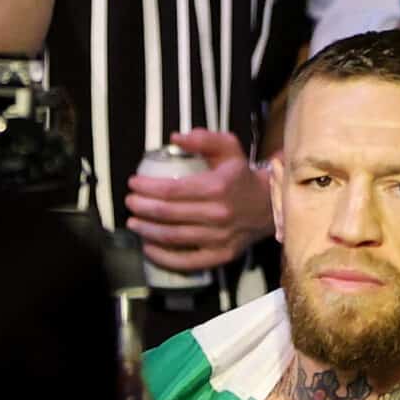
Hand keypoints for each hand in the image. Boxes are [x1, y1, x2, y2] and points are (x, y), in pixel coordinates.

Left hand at [124, 129, 273, 270]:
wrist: (270, 205)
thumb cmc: (241, 175)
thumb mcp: (228, 147)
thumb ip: (203, 139)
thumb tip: (174, 138)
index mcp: (217, 187)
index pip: (172, 190)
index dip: (147, 188)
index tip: (133, 183)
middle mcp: (217, 214)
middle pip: (168, 214)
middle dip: (142, 208)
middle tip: (129, 202)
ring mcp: (219, 238)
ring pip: (174, 237)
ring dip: (147, 231)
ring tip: (133, 222)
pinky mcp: (221, 256)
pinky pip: (187, 261)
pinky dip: (164, 257)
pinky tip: (149, 247)